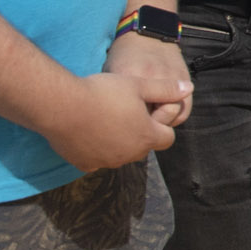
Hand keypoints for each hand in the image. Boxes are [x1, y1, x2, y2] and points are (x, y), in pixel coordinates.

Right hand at [47, 70, 179, 170]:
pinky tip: (88, 129)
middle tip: (125, 108)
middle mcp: (129, 155)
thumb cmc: (103, 92)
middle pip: (143, 146)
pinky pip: (97, 158)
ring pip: (120, 152)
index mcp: (146, 137)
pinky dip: (97, 147)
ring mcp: (106, 162)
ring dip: (118, 140)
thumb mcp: (139, 85)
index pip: (167, 138)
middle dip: (140, 131)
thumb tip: (189, 88)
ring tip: (105, 116)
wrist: (61, 106)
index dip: (161, 122)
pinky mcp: (84, 164)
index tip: (148, 107)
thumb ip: (166, 89)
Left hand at [104, 30, 192, 129]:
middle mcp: (151, 78)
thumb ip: (115, 98)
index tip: (124, 125)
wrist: (148, 31)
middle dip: (146, 127)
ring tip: (154, 118)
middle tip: (140, 125)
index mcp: (129, 77)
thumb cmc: (123, 55)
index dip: (127, 126)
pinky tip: (165, 112)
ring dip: (163, 122)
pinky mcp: (184, 80)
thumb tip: (114, 126)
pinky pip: (184, 109)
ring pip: (171, 116)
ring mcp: (170, 79)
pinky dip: (176, 116)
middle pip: (152, 119)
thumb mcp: (111, 74)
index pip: (130, 115)